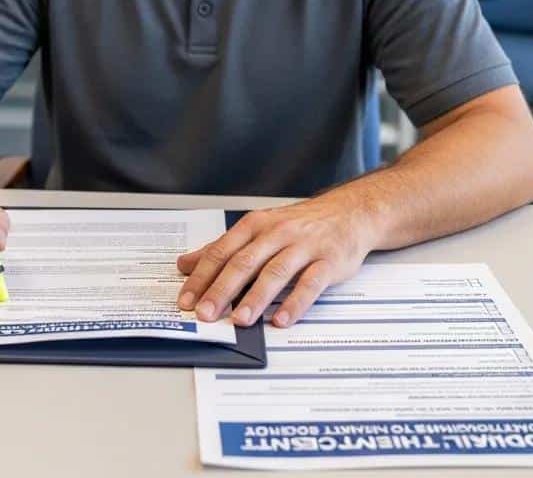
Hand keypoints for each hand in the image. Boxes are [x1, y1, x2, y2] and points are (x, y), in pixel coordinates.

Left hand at [176, 195, 380, 327]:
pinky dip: (295, 303)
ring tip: (239, 320)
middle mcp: (276, 233)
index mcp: (254, 225)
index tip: (186, 300)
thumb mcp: (257, 230)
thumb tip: (185, 264)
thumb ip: (222, 248)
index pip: (221, 252)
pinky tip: (281, 319)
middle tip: (205, 314)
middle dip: (222, 289)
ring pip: (275, 272)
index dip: (202, 277)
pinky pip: (310, 284)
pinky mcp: (328, 262)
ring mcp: (303, 247)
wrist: (347, 213)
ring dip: (256, 298)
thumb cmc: (297, 225)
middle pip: (244, 263)